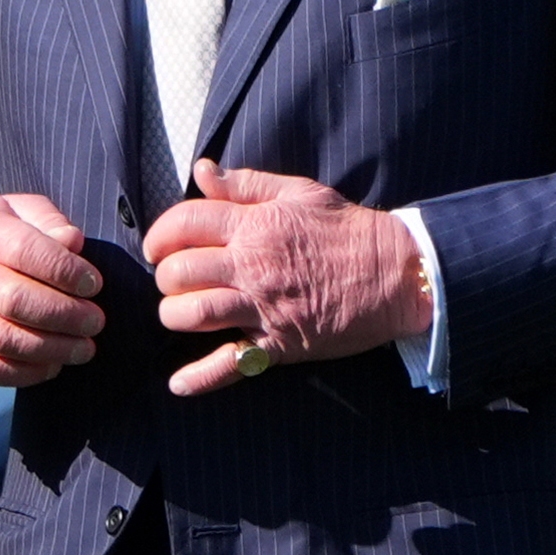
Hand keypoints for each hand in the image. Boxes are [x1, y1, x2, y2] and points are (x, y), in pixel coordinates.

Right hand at [0, 194, 105, 387]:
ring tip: (83, 347)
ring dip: (51, 348)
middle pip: (13, 300)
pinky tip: (52, 364)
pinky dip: (27, 373)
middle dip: (64, 314)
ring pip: (2, 339)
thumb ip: (47, 221)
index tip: (93, 283)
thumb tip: (72, 242)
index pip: (23, 249)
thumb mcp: (16, 212)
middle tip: (94, 320)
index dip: (64, 270)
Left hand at [146, 161, 430, 396]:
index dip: (160, 234)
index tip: (159, 247)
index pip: (183, 224)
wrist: (396, 274)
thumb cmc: (347, 229)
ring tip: (180, 313)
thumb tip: (203, 172)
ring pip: (192, 314)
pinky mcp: (279, 343)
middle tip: (174, 280)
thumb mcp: (299, 192)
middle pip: (179, 271)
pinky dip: (200, 377)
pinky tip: (179, 383)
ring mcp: (264, 307)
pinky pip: (231, 364)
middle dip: (166, 277)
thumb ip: (246, 184)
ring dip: (174, 315)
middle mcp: (252, 266)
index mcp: (253, 226)